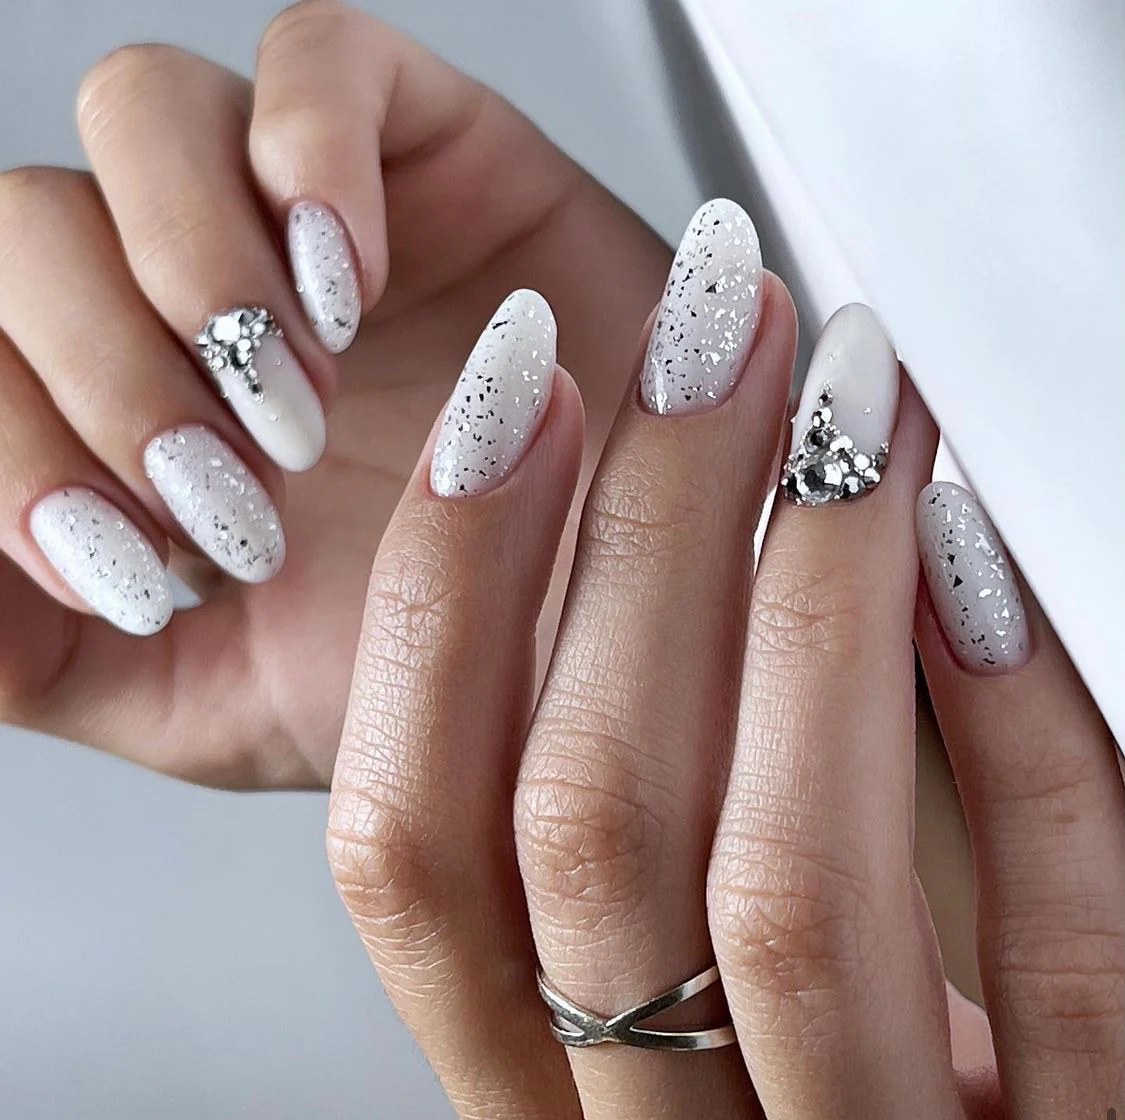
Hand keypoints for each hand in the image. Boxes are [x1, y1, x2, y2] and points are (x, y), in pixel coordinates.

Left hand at [0, 1, 669, 786]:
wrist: (619, 618)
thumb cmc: (445, 654)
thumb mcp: (207, 702)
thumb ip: (36, 654)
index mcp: (125, 421)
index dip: (11, 455)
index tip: (140, 569)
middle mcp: (193, 305)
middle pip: (25, 230)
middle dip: (110, 380)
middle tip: (238, 503)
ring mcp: (300, 218)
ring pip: (142, 116)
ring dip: (194, 269)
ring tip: (303, 404)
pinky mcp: (418, 148)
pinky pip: (317, 64)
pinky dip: (310, 158)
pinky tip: (354, 286)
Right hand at [328, 206, 1123, 1118]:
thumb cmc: (796, 1063)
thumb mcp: (643, 971)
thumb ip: (585, 818)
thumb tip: (573, 533)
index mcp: (543, 1082)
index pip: (413, 847)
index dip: (440, 595)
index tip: (514, 393)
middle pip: (585, 826)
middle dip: (636, 533)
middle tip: (704, 331)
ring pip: (787, 887)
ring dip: (810, 594)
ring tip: (846, 402)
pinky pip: (1049, 961)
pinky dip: (1014, 734)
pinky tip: (976, 560)